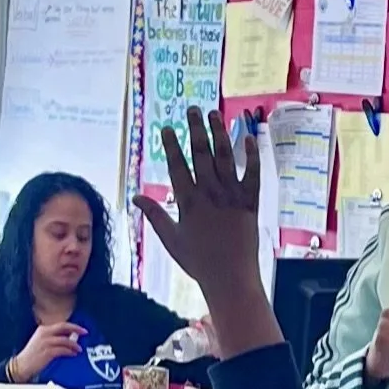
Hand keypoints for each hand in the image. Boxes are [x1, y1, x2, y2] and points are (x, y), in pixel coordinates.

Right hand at [13, 322, 84, 379]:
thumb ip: (55, 339)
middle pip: (63, 327)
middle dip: (76, 329)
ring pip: (65, 340)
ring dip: (74, 345)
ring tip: (79, 349)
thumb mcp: (42, 343)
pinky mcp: (47, 352)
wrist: (22, 365)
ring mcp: (45, 342)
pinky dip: (70, 352)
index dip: (73, 326)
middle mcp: (44, 333)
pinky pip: (62, 350)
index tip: (82, 329)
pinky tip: (73, 354)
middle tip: (85, 332)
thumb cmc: (33, 356)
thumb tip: (70, 339)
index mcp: (43, 330)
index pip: (61, 325)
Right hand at [132, 108, 278, 358]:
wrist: (231, 279)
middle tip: (192, 109)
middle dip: (196, 129)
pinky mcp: (251, 203)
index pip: (177, 166)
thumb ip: (154, 215)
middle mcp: (210, 194)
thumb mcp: (171, 239)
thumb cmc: (199, 263)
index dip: (171, 145)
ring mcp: (232, 197)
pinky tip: (248, 137)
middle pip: (201, 154)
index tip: (167, 127)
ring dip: (219, 134)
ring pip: (225, 158)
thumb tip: (136, 197)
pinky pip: (252, 174)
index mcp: (188, 203)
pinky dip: (251, 155)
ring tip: (214, 114)